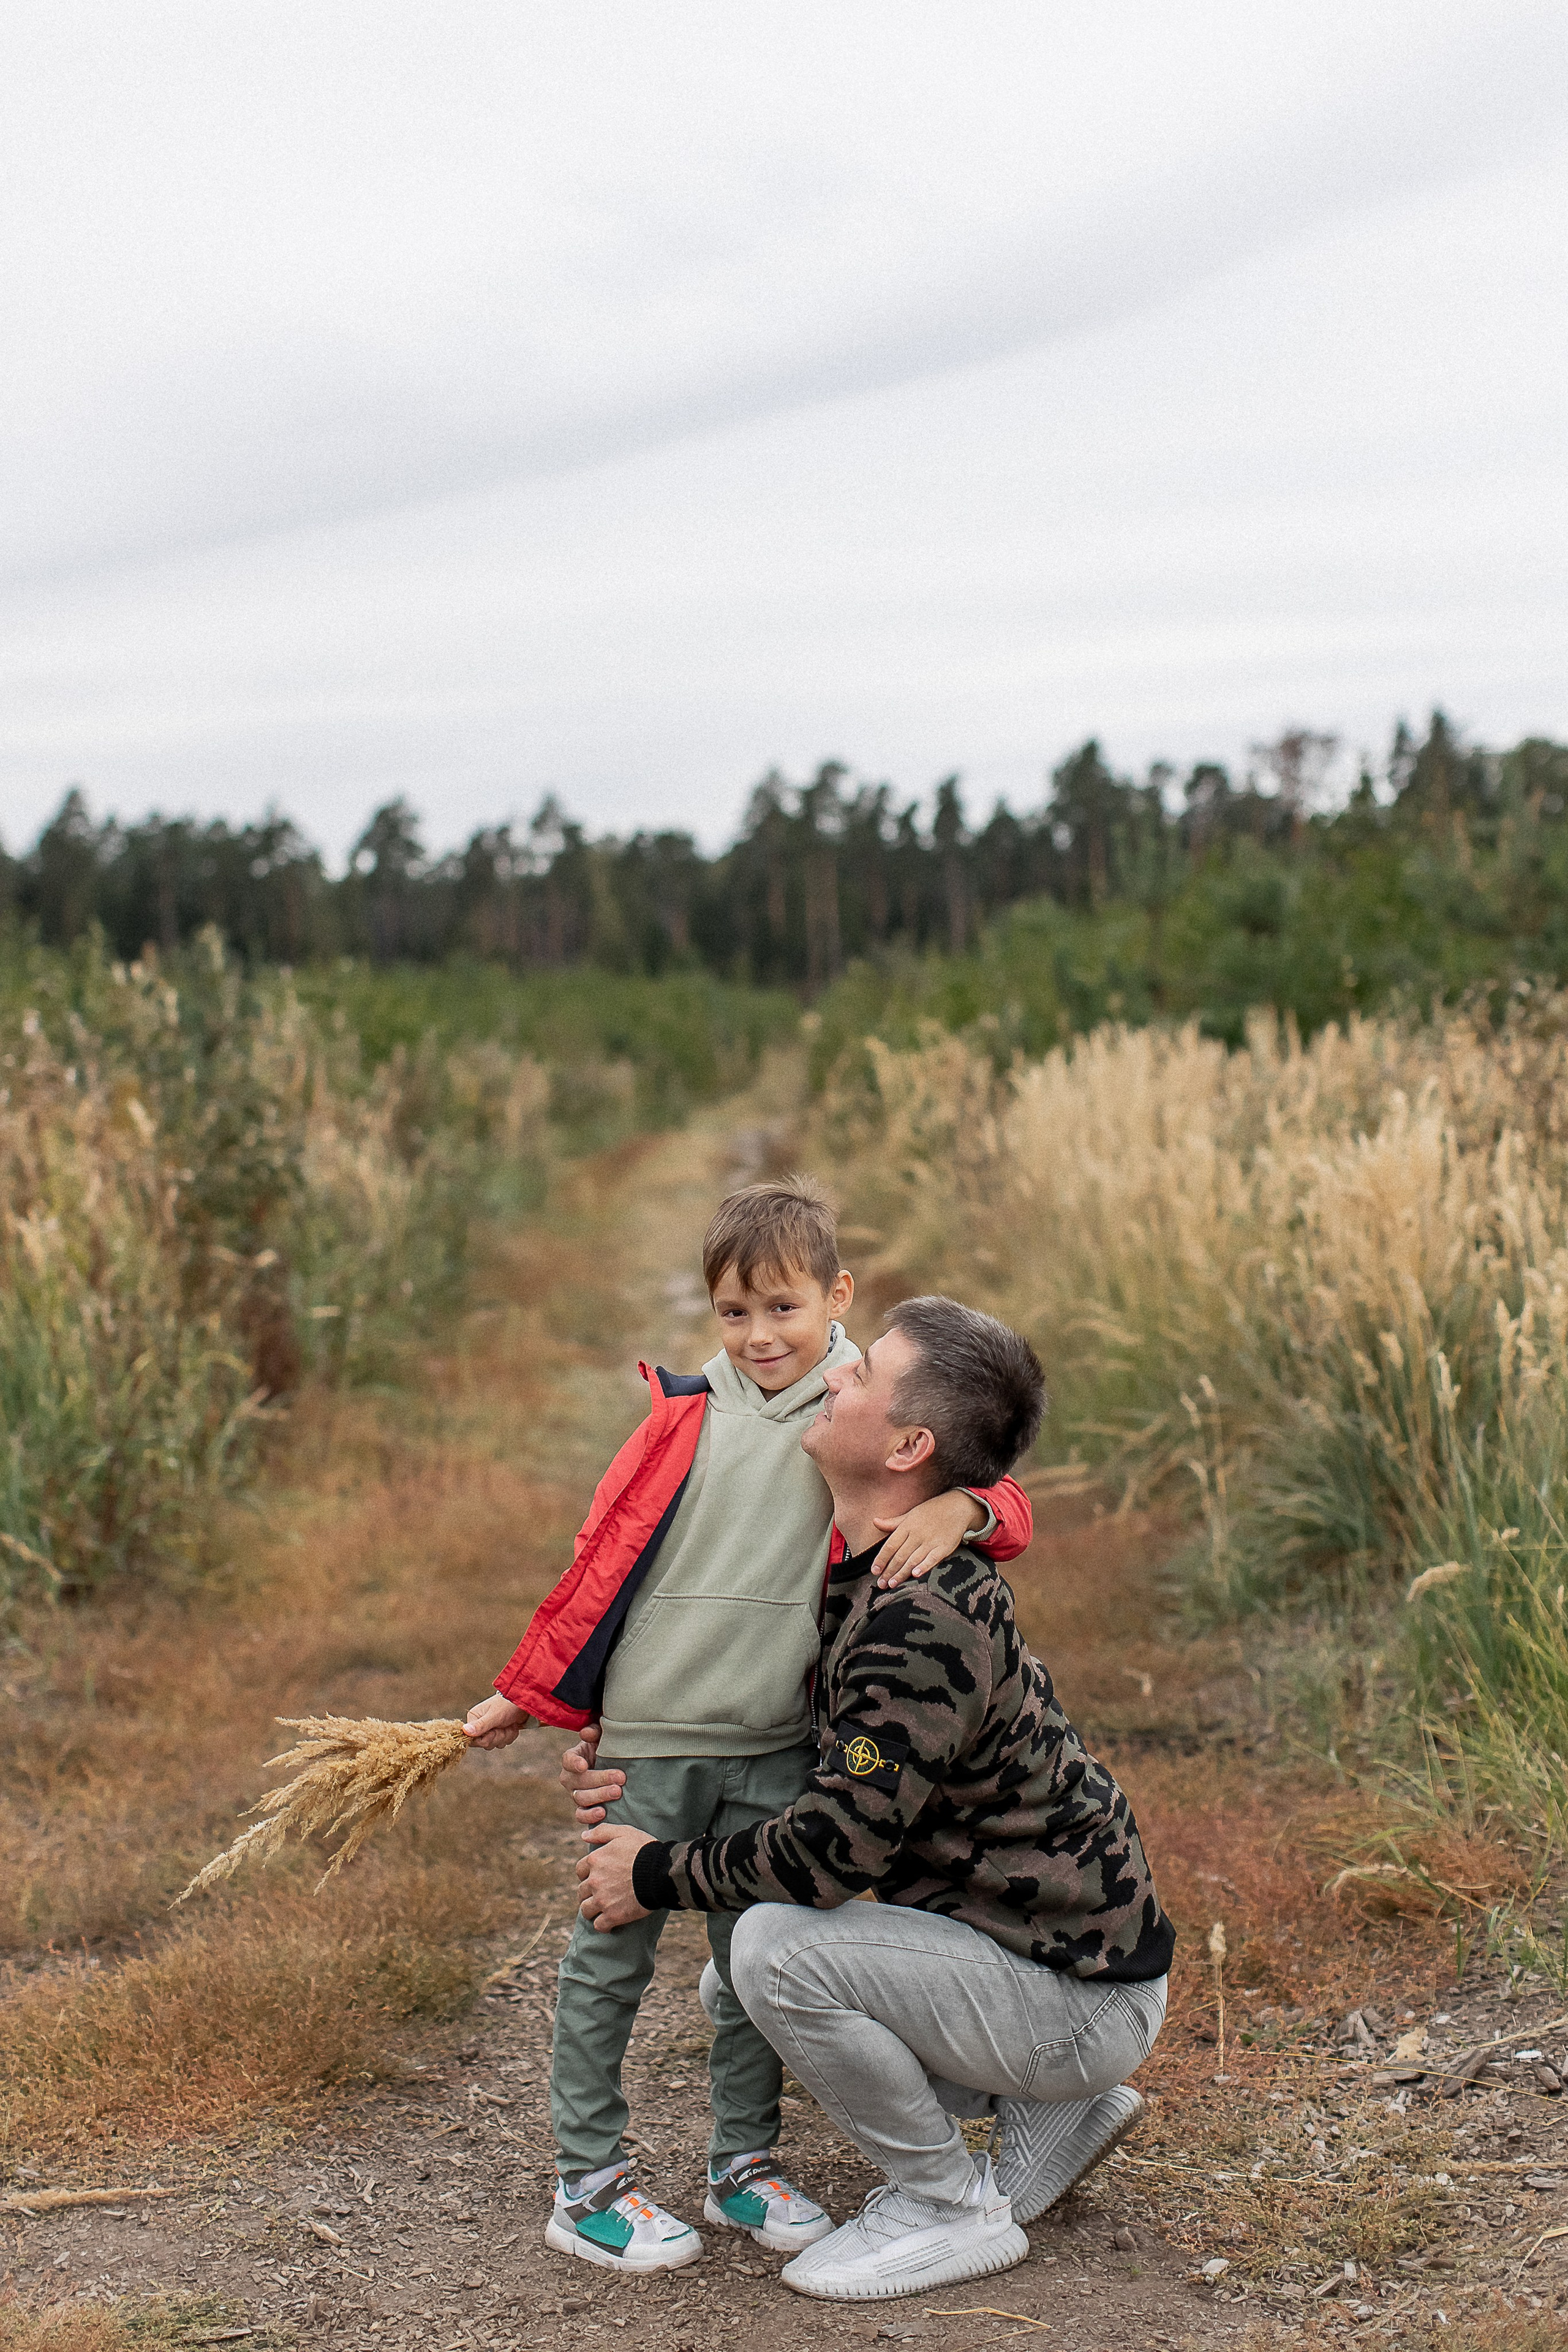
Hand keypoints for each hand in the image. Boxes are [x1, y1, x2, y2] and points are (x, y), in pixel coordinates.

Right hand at [463, 1693, 528, 1747]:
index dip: (485, 1738)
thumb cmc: (507, 1705)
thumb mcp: (494, 1715)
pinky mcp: (499, 1733)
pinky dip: (510, 1735)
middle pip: (485, 1744)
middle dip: (498, 1736)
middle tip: (503, 1724)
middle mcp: (480, 1725)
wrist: (522, 1703)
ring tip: (509, 1723)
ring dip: (505, 1735)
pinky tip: (512, 1726)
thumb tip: (464, 1731)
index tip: (493, 1730)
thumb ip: (480, 1725)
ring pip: (495, 1744)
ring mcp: (490, 1730)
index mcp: (474, 1719)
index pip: (472, 1740)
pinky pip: (503, 1743)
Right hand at [561, 1731, 625, 1825]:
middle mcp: (570, 1778)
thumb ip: (595, 1732)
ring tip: (617, 1792)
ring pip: (581, 1798)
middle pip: (579, 1781)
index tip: (584, 1764)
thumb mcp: (602, 1737)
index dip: (574, 1763)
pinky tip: (603, 1812)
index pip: (568, 1760)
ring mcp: (575, 1795)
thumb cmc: (606, 1750)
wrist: (614, 1768)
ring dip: (599, 1795)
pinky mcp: (583, 1809)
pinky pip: (580, 1816)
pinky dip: (589, 1816)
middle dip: (601, 1779)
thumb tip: (586, 1734)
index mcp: (572, 1758)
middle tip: (620, 1777)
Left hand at [577, 1823, 654, 1930]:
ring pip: (586, 1910)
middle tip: (602, 1893)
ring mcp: (602, 1900)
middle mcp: (594, 1881)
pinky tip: (610, 1922)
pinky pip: (599, 1925)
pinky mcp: (613, 1915)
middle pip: (582, 1891)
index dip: (588, 1873)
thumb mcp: (623, 1832)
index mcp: (595, 1860)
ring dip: (592, 1909)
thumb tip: (584, 1835)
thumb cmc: (644, 1850)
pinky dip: (603, 1925)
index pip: (580, 1870)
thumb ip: (602, 1832)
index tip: (598, 1876)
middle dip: (589, 1892)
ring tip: (603, 1908)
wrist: (661, 1872)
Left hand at [871, 1489, 986, 1587]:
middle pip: (900, 1556)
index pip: (890, 1545)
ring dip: (901, 1573)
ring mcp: (931, 1541)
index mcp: (907, 1526)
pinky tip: (915, 1575)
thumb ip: (892, 1523)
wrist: (957, 1506)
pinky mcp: (944, 1547)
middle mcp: (917, 1534)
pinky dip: (924, 1566)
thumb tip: (874, 1521)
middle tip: (881, 1584)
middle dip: (889, 1571)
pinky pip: (933, 1558)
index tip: (874, 1571)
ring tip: (892, 1584)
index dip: (881, 1559)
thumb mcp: (910, 1514)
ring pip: (913, 1560)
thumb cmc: (931, 1511)